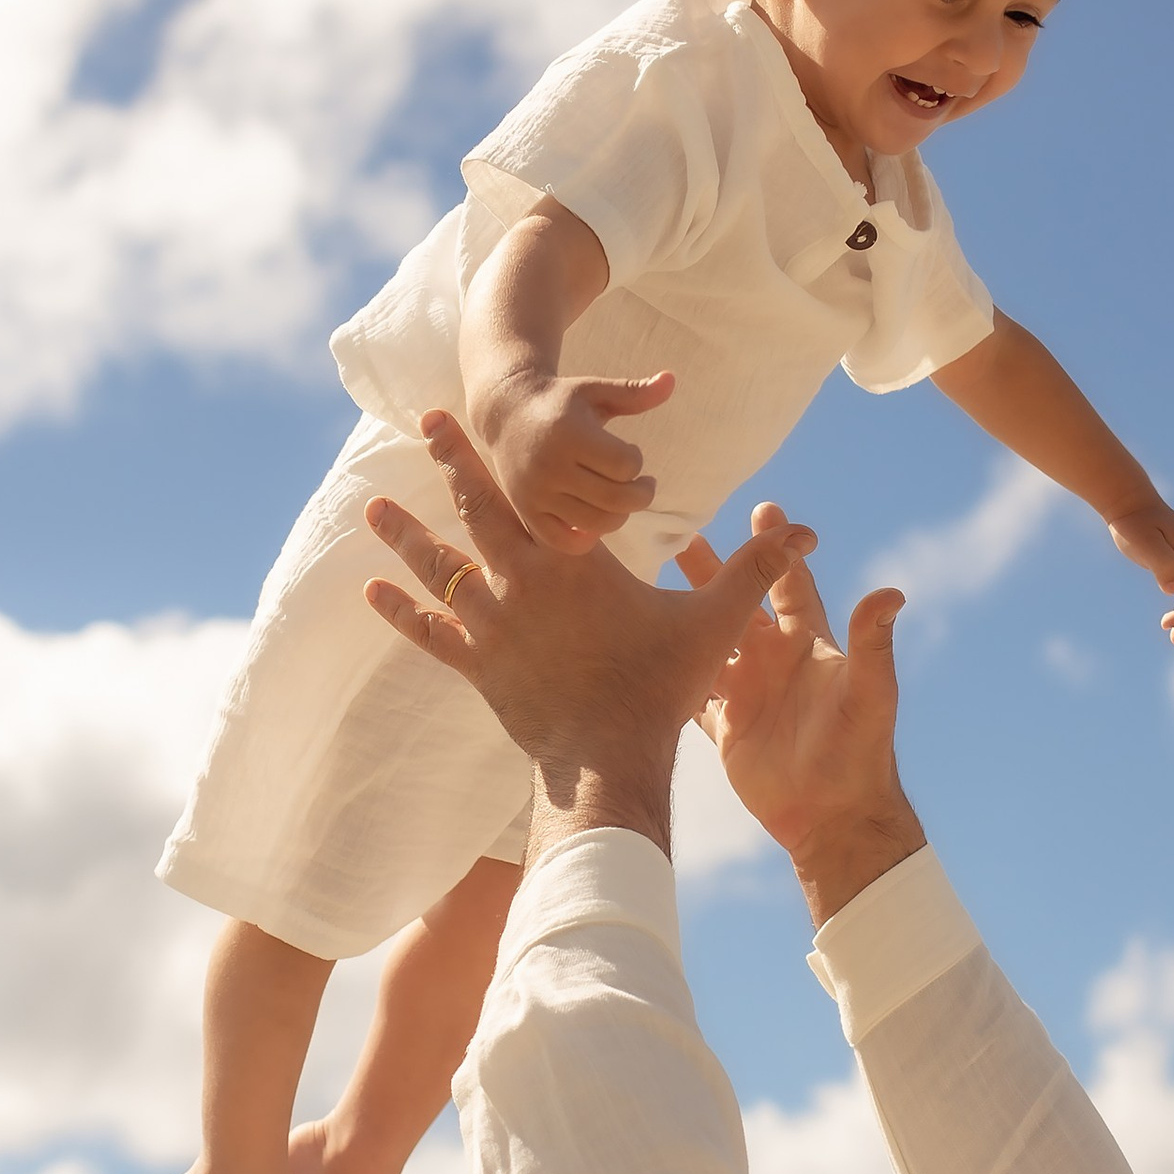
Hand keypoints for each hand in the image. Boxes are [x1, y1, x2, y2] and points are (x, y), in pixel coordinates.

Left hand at [364, 412, 809, 843]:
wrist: (607, 760)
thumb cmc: (659, 690)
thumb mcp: (711, 624)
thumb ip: (750, 574)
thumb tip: (800, 533)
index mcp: (573, 562)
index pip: (534, 491)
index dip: (506, 451)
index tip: (479, 413)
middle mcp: (522, 583)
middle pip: (478, 510)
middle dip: (453, 463)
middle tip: (428, 422)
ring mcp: (493, 626)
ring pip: (439, 568)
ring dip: (406, 535)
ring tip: (373, 505)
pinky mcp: (477, 667)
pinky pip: (431, 633)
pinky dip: (404, 610)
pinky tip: (373, 592)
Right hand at [484, 370, 675, 552]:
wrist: (506, 412)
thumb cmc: (561, 401)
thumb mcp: (596, 390)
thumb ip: (634, 392)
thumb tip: (671, 380)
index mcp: (570, 434)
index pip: (626, 465)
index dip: (637, 461)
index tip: (629, 452)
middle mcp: (550, 466)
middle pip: (617, 500)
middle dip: (642, 494)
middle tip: (643, 485)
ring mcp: (536, 493)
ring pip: (597, 524)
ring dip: (620, 515)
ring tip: (620, 498)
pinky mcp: (526, 511)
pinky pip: (564, 542)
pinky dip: (586, 538)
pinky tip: (594, 518)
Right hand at [679, 516, 925, 923]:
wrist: (834, 816)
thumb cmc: (860, 752)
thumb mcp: (870, 695)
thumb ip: (874, 645)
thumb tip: (891, 593)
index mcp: (806, 644)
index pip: (789, 582)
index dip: (776, 546)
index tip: (763, 506)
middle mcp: (774, 661)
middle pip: (736, 602)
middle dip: (711, 568)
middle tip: (678, 533)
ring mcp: (747, 693)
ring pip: (705, 641)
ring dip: (681, 613)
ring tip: (647, 581)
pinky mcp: (726, 728)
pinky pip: (690, 691)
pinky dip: (669, 672)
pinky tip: (639, 652)